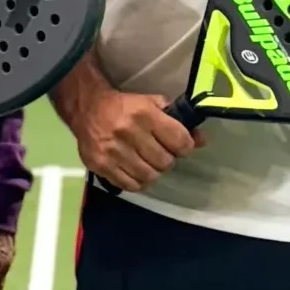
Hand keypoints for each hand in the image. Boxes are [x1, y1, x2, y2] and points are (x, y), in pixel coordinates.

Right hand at [75, 89, 202, 193]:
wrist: (87, 108)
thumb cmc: (124, 106)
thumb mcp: (151, 103)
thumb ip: (176, 121)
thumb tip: (202, 140)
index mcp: (144, 114)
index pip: (179, 141)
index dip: (186, 147)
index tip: (181, 147)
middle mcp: (129, 132)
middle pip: (165, 162)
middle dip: (167, 160)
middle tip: (161, 155)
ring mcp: (113, 151)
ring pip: (149, 176)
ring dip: (153, 172)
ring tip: (148, 164)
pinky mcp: (101, 165)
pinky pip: (131, 185)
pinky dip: (138, 182)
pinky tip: (135, 172)